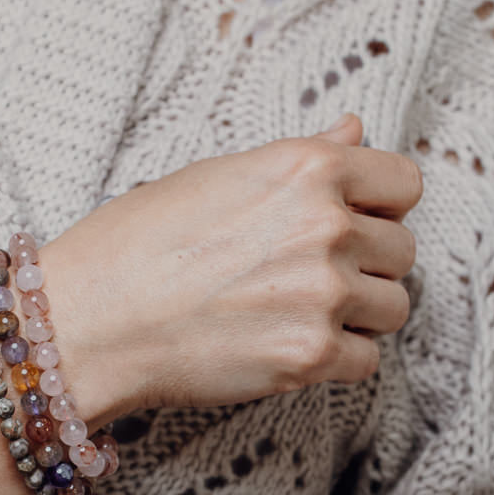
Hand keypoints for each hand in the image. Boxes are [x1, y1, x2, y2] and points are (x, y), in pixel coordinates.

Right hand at [47, 113, 421, 420]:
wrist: (89, 322)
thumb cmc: (132, 246)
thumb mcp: (214, 177)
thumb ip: (297, 161)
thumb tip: (354, 133)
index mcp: (307, 169)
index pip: (405, 184)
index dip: (379, 207)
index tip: (352, 225)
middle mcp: (327, 226)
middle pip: (401, 251)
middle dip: (365, 266)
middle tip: (307, 281)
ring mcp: (323, 294)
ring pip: (392, 308)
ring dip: (357, 316)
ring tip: (299, 317)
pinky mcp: (309, 356)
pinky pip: (366, 360)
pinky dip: (336, 361)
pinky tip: (290, 350)